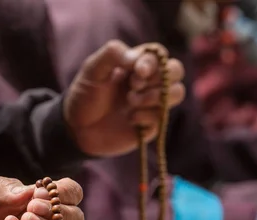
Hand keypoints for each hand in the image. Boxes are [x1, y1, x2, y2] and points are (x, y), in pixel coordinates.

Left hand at [64, 40, 184, 156]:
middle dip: (159, 78)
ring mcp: (152, 103)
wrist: (78, 128)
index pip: (159, 55)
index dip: (153, 62)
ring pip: (178, 93)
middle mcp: (148, 82)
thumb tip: (136, 58)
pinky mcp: (152, 124)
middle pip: (176, 71)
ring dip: (155, 96)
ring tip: (131, 102)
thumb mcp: (92, 69)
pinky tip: (130, 119)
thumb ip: (112, 54)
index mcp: (136, 65)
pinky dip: (146, 116)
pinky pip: (163, 117)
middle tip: (134, 86)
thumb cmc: (85, 95)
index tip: (137, 72)